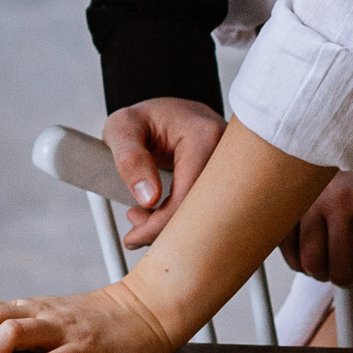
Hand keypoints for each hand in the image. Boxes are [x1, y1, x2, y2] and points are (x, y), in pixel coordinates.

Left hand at [103, 97, 225, 246]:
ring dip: (173, 226)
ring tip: (141, 218)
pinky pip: (208, 209)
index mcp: (204, 135)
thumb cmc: (142, 119)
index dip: (160, 224)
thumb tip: (149, 199)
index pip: (189, 195)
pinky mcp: (225, 181)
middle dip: (168, 230)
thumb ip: (130, 159)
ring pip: (208, 215)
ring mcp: (230, 166)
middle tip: (136, 229)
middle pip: (205, 211)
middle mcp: (225, 151)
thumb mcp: (122, 128)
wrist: (159, 115)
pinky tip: (157, 216)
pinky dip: (181, 221)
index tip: (133, 237)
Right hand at [283, 157, 352, 286]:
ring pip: (312, 263)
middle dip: (350, 279)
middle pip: (340, 269)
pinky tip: (314, 253)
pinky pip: (288, 249)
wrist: (345, 144)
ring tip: (334, 262)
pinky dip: (299, 261)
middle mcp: (339, 200)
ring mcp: (310, 202)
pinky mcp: (290, 204)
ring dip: (324, 273)